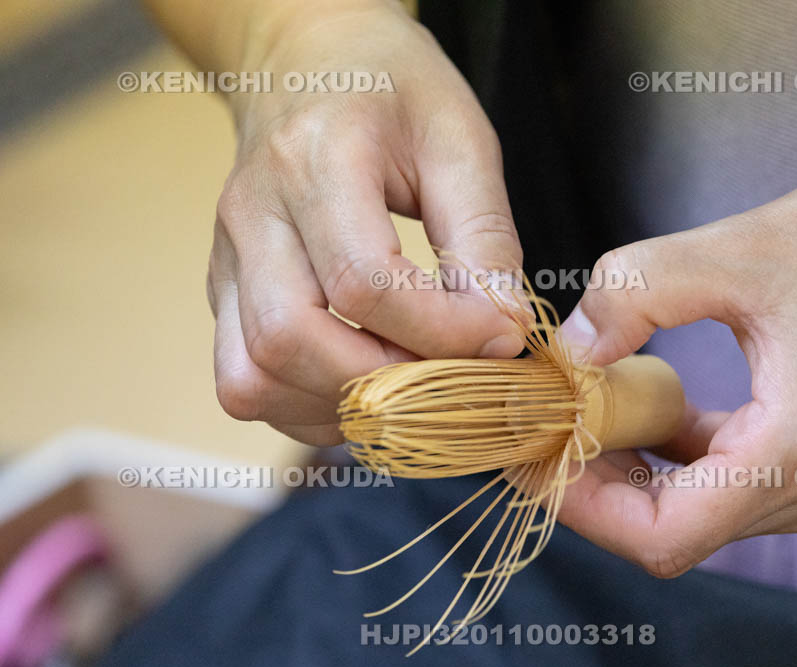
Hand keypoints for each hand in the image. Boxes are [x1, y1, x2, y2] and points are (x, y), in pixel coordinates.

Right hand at [204, 1, 523, 443]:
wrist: (306, 59)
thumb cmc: (392, 90)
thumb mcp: (461, 140)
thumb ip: (484, 236)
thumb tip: (503, 327)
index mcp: (316, 158)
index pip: (363, 281)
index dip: (440, 332)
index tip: (500, 338)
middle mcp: (253, 212)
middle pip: (292, 340)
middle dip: (387, 383)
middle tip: (454, 374)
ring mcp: (227, 257)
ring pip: (252, 376)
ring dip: (339, 405)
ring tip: (410, 387)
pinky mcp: (224, 288)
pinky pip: (243, 381)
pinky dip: (303, 407)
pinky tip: (362, 387)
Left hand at [556, 140, 796, 577]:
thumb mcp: (741, 247)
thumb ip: (637, 293)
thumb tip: (570, 347)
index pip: (664, 536)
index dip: (584, 506)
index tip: (534, 453)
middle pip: (672, 530)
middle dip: (594, 485)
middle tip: (538, 424)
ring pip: (697, 510)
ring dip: (631, 468)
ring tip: (576, 409)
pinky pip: (728, 480)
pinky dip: (675, 453)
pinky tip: (640, 402)